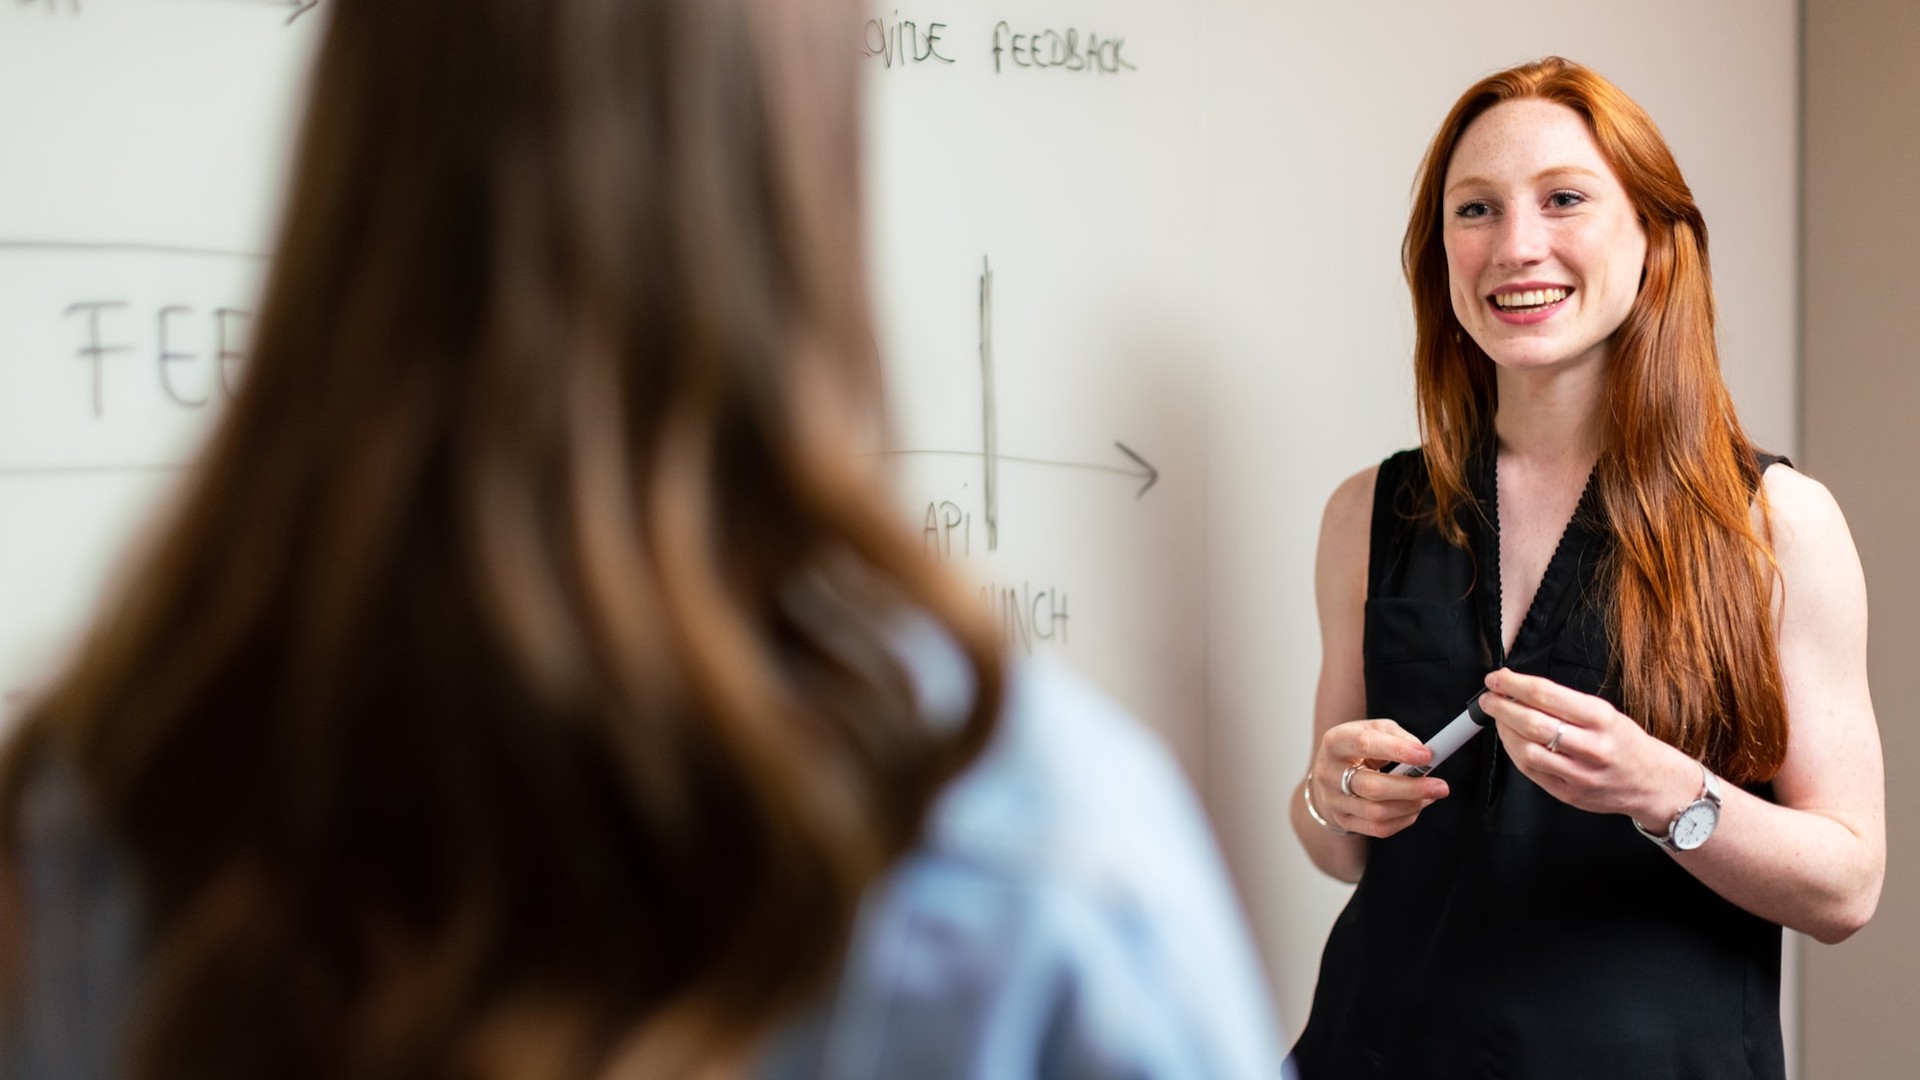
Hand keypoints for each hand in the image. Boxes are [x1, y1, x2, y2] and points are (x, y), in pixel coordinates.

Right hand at [1309, 719, 1449, 837]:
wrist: (1329, 774)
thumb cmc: (1357, 748)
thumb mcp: (1373, 729)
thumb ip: (1397, 736)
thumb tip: (1422, 753)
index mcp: (1335, 742)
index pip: (1364, 744)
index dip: (1397, 750)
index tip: (1427, 755)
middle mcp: (1328, 773)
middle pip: (1372, 787)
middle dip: (1411, 788)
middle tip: (1441, 786)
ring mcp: (1333, 800)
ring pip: (1377, 812)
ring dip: (1411, 806)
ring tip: (1431, 795)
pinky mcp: (1342, 820)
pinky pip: (1378, 828)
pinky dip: (1403, 819)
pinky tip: (1415, 807)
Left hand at [1480, 669, 1699, 821]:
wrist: (1653, 783)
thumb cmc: (1625, 742)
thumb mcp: (1605, 712)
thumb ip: (1565, 703)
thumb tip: (1520, 690)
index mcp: (1601, 718)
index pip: (1547, 696)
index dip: (1514, 685)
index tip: (1497, 678)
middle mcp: (1592, 747)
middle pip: (1532, 723)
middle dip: (1502, 707)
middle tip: (1489, 698)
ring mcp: (1580, 774)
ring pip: (1527, 751)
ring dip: (1504, 731)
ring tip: (1498, 719)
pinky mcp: (1569, 794)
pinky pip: (1531, 771)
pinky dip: (1514, 752)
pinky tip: (1510, 740)